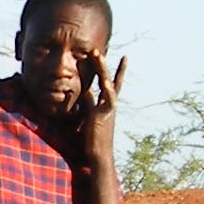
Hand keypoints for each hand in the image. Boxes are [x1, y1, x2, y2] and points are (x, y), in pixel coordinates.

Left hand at [76, 53, 128, 168]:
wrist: (99, 155)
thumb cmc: (93, 138)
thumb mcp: (89, 116)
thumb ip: (87, 103)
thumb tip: (83, 91)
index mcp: (105, 103)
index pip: (109, 82)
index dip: (112, 70)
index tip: (120, 56)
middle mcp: (109, 103)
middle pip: (107, 78)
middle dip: (101, 64)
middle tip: (96, 49)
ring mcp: (108, 108)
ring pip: (107, 84)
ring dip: (102, 69)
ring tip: (98, 55)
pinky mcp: (105, 115)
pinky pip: (108, 101)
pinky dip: (108, 91)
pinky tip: (106, 82)